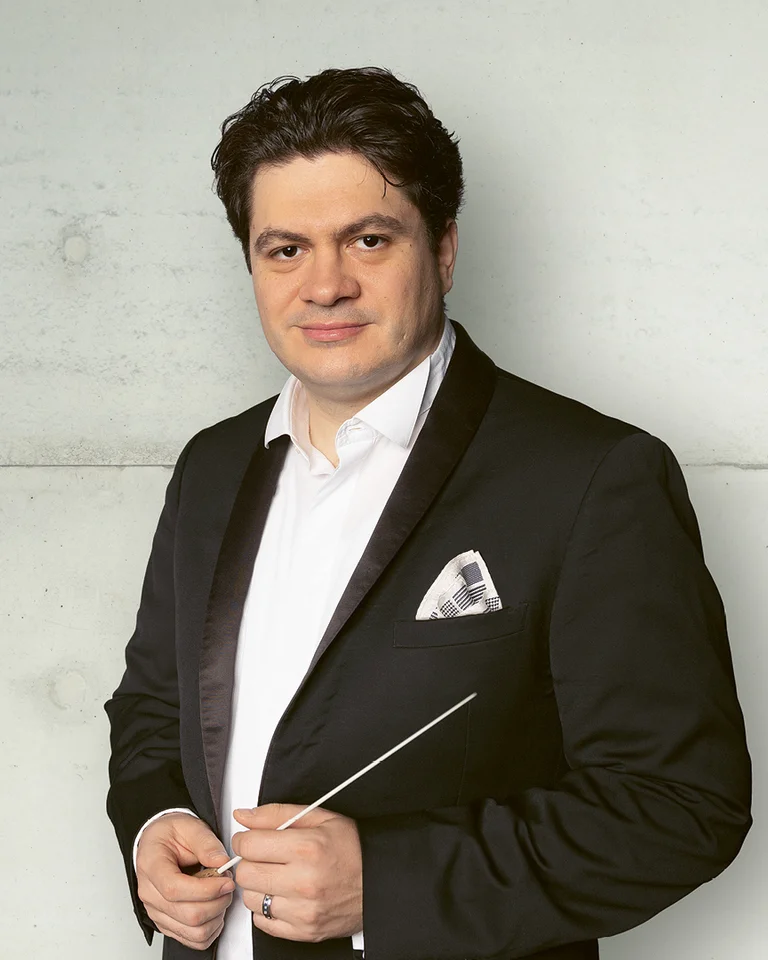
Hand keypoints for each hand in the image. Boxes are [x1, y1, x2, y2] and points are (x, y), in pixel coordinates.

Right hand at [136, 812, 234, 950]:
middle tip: (228, 884)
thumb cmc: (171, 834)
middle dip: (218, 902)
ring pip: (192, 931)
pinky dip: (211, 929)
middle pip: (187, 914)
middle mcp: (150, 893)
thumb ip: (206, 843)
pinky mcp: (166, 922)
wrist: (159, 841)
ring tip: (222, 895)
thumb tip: (222, 861)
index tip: (226, 881)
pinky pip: (191, 939)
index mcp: (151, 865)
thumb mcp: (190, 826)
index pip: (175, 889)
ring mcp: (157, 911)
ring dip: (217, 916)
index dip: (206, 890)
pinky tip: (216, 910)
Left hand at [231, 803, 362, 942]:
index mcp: (306, 848)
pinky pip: (262, 922)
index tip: (251, 838)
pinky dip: (266, 908)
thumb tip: (243, 816)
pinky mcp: (304, 931)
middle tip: (263, 856)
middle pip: (245, 873)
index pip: (249, 845)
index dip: (245, 838)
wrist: (378, 882)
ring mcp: (303, 910)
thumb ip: (277, 814)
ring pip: (250, 899)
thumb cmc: (352, 848)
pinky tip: (283, 894)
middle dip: (249, 861)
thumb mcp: (320, 818)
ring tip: (276, 875)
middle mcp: (303, 881)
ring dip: (257, 885)